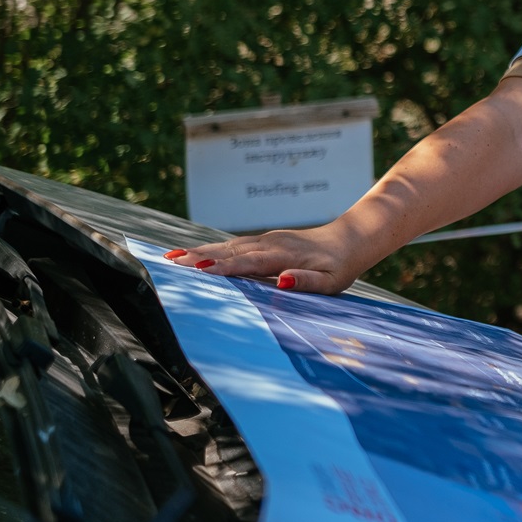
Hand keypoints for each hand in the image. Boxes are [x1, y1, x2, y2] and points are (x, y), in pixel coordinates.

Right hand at [164, 223, 366, 293]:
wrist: (351, 239)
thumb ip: (307, 282)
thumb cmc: (340, 266)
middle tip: (171, 262)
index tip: (199, 269)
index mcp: (284, 255)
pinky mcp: (263, 240)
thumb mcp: (331, 281)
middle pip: (230, 251)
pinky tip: (192, 254)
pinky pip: (232, 244)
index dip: (224, 266)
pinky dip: (210, 248)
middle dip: (200, 257)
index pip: (249, 262)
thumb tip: (282, 282)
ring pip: (228, 245)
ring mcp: (265, 240)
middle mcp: (271, 244)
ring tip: (171, 258)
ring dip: (200, 251)